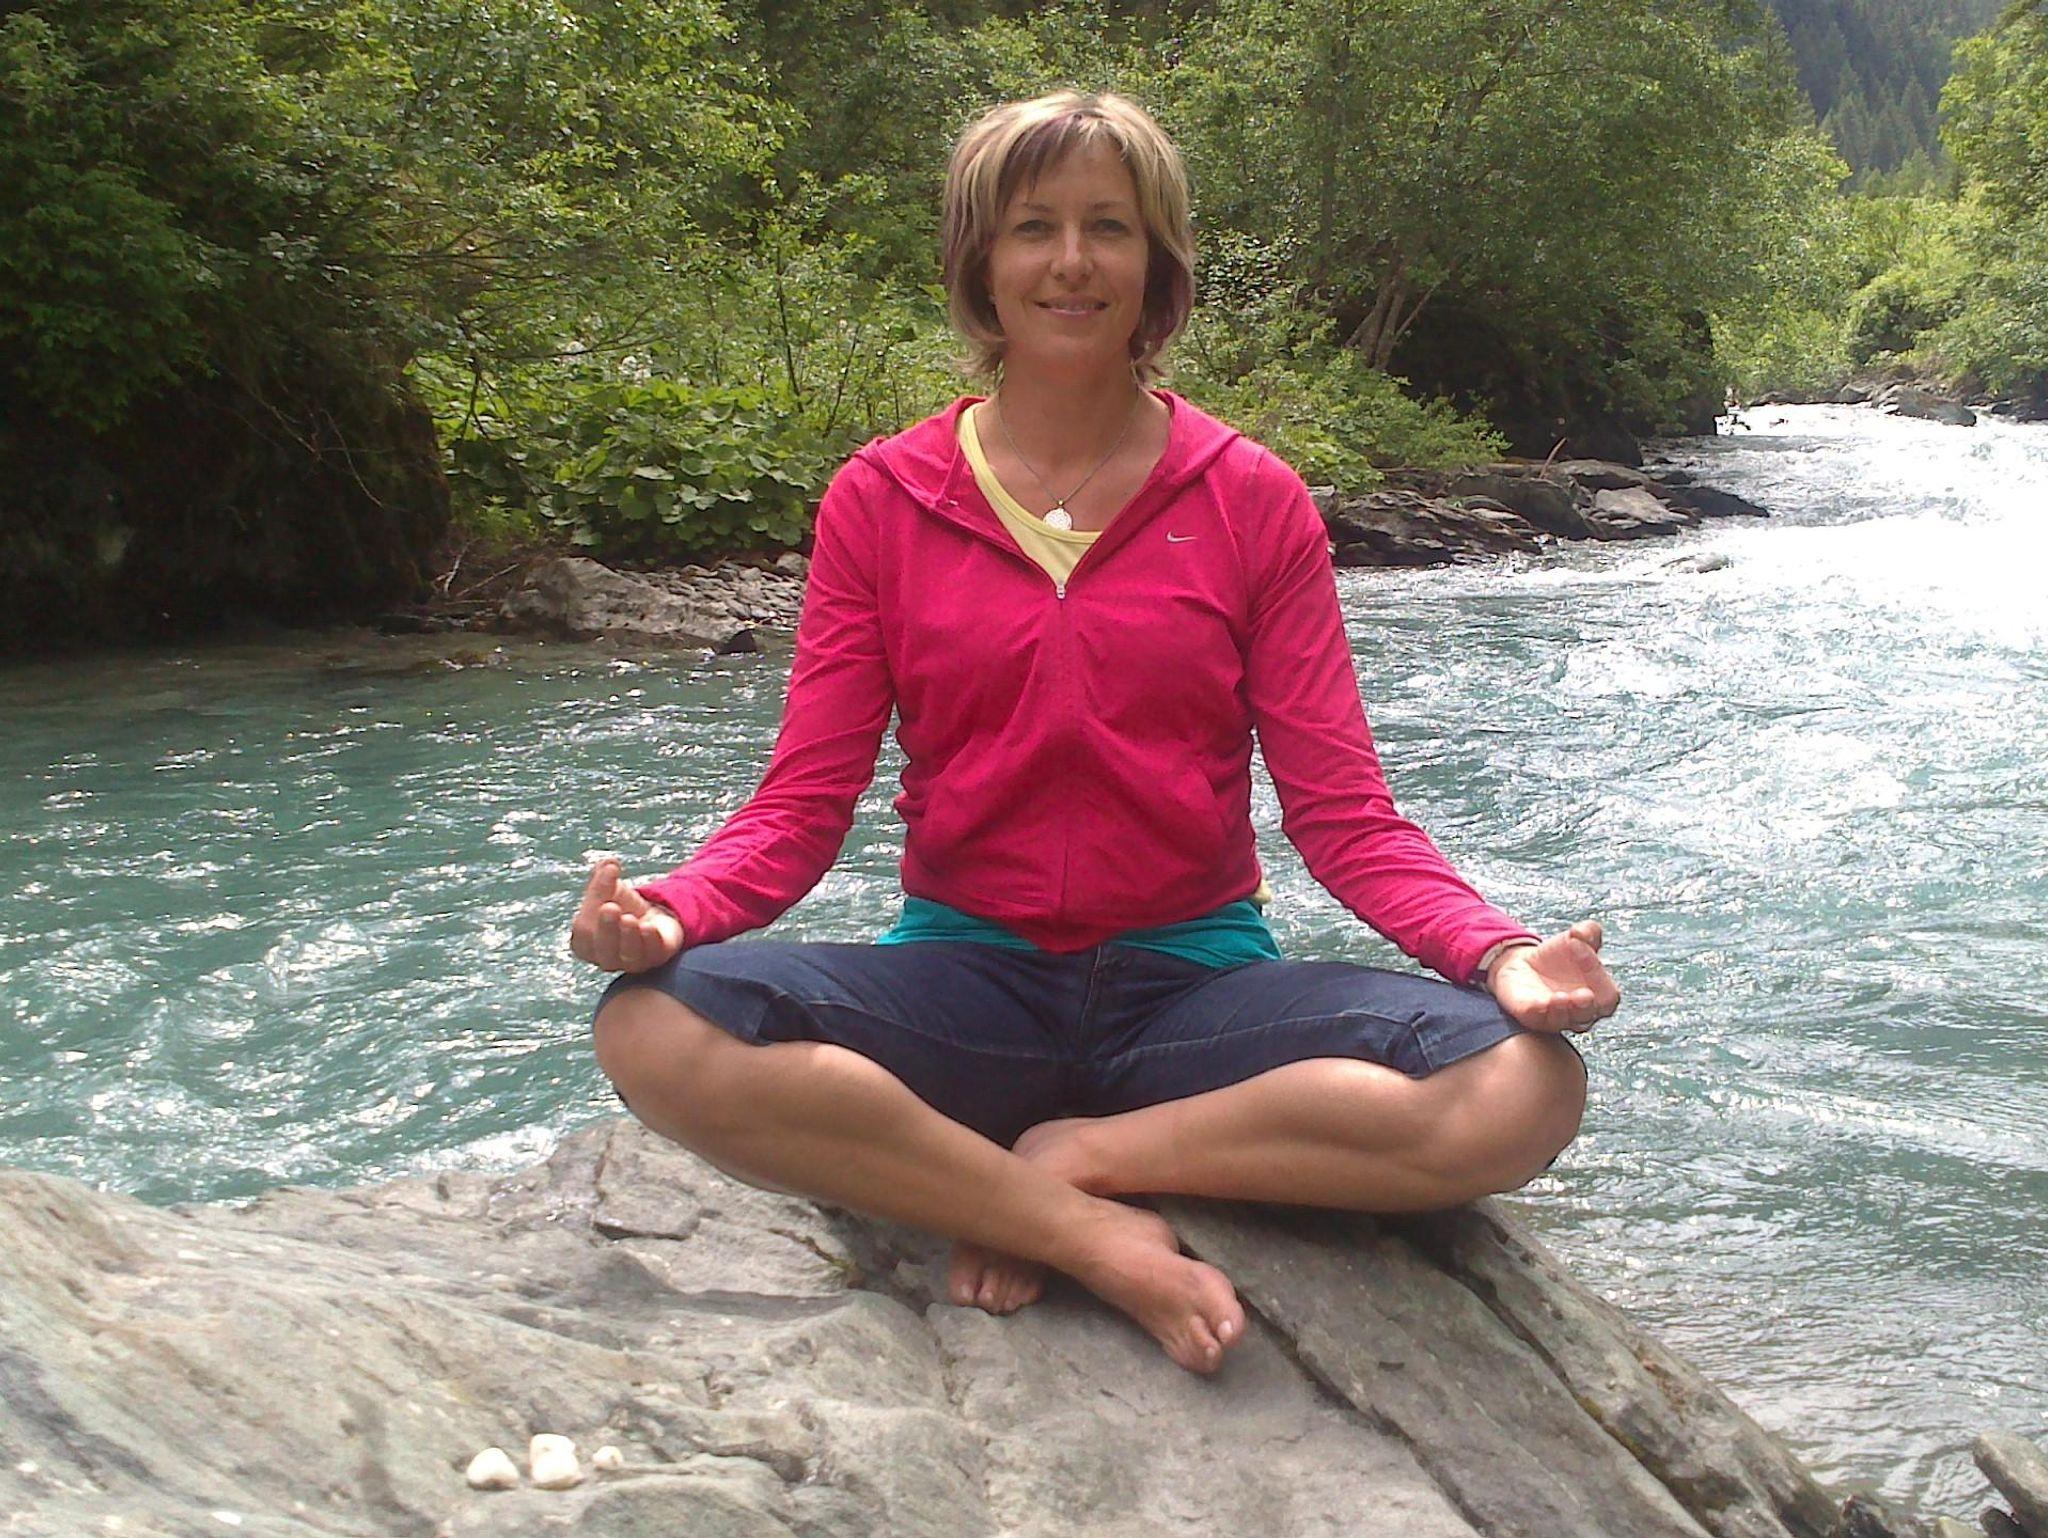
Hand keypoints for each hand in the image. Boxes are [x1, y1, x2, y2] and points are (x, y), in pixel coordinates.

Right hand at [569, 858, 684, 972]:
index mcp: (586, 942)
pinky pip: (652, 955)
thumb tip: (609, 863)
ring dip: (628, 936)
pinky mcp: (656, 959)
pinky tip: (649, 928)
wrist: (653, 917)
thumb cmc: (623, 906)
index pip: (583, 930)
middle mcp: (606, 958)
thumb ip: (603, 876)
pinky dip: (650, 942)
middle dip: (606, 927)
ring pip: (627, 956)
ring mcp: (631, 962)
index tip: (607, 876)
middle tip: (610, 907)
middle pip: (602, 948)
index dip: (591, 906)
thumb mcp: (609, 888)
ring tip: (629, 918)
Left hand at [1488, 920, 1618, 1033]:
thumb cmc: (1560, 957)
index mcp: (1598, 995)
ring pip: (1564, 1021)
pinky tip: (1542, 1003)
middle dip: (1586, 1005)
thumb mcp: (1576, 938)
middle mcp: (1579, 1012)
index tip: (1578, 945)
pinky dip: (1541, 1012)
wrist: (1524, 963)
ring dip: (1565, 1012)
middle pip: (1589, 1015)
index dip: (1598, 974)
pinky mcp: (1531, 1016)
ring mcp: (1555, 1016)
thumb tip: (1581, 931)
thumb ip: (1588, 931)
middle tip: (1583, 992)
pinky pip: (1538, 1019)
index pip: (1607, 994)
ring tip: (1562, 997)